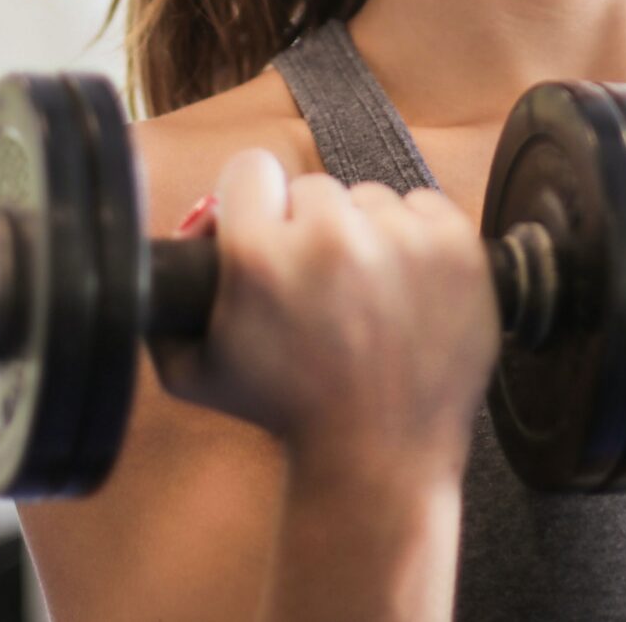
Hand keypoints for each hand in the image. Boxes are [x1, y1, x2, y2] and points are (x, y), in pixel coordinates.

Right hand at [150, 149, 500, 482]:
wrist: (377, 457)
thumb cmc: (285, 413)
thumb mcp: (194, 367)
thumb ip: (169, 298)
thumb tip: (190, 230)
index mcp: (261, 257)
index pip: (250, 168)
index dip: (254, 202)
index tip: (266, 232)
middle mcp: (332, 239)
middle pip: (313, 188)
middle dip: (310, 229)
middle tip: (318, 287)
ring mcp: (402, 241)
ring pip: (371, 200)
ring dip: (366, 236)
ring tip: (365, 299)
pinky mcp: (457, 248)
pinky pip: (425, 207)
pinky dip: (417, 239)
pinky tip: (405, 289)